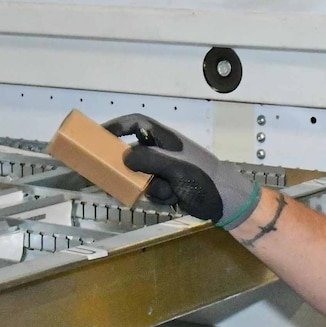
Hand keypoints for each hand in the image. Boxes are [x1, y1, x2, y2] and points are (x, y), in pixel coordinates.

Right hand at [102, 114, 261, 227]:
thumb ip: (149, 159)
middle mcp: (163, 151)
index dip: (115, 126)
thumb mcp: (176, 167)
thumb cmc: (205, 178)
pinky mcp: (168, 186)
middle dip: (126, 167)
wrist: (228, 203)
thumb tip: (125, 157)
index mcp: (165, 138)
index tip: (97, 136)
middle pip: (132, 152)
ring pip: (140, 176)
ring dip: (150, 187)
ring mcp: (165, 169)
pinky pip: (151, 191)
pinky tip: (174, 199)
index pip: (135, 123)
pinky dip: (159, 197)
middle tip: (110, 176)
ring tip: (167, 191)